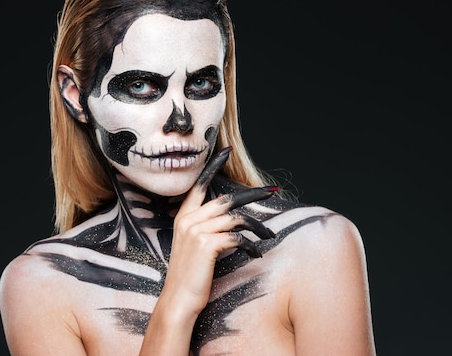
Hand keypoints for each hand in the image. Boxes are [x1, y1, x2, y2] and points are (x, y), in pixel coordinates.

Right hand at [163, 146, 276, 313]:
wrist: (178, 300)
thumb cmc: (191, 275)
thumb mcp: (194, 245)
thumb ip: (206, 226)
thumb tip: (231, 216)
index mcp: (184, 216)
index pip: (200, 183)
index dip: (214, 166)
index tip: (227, 151)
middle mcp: (189, 219)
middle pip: (227, 198)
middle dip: (253, 194)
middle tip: (273, 191)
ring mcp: (197, 231)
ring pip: (236, 218)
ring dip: (258, 227)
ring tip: (269, 235)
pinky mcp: (208, 245)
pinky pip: (238, 237)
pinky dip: (251, 245)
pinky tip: (257, 253)